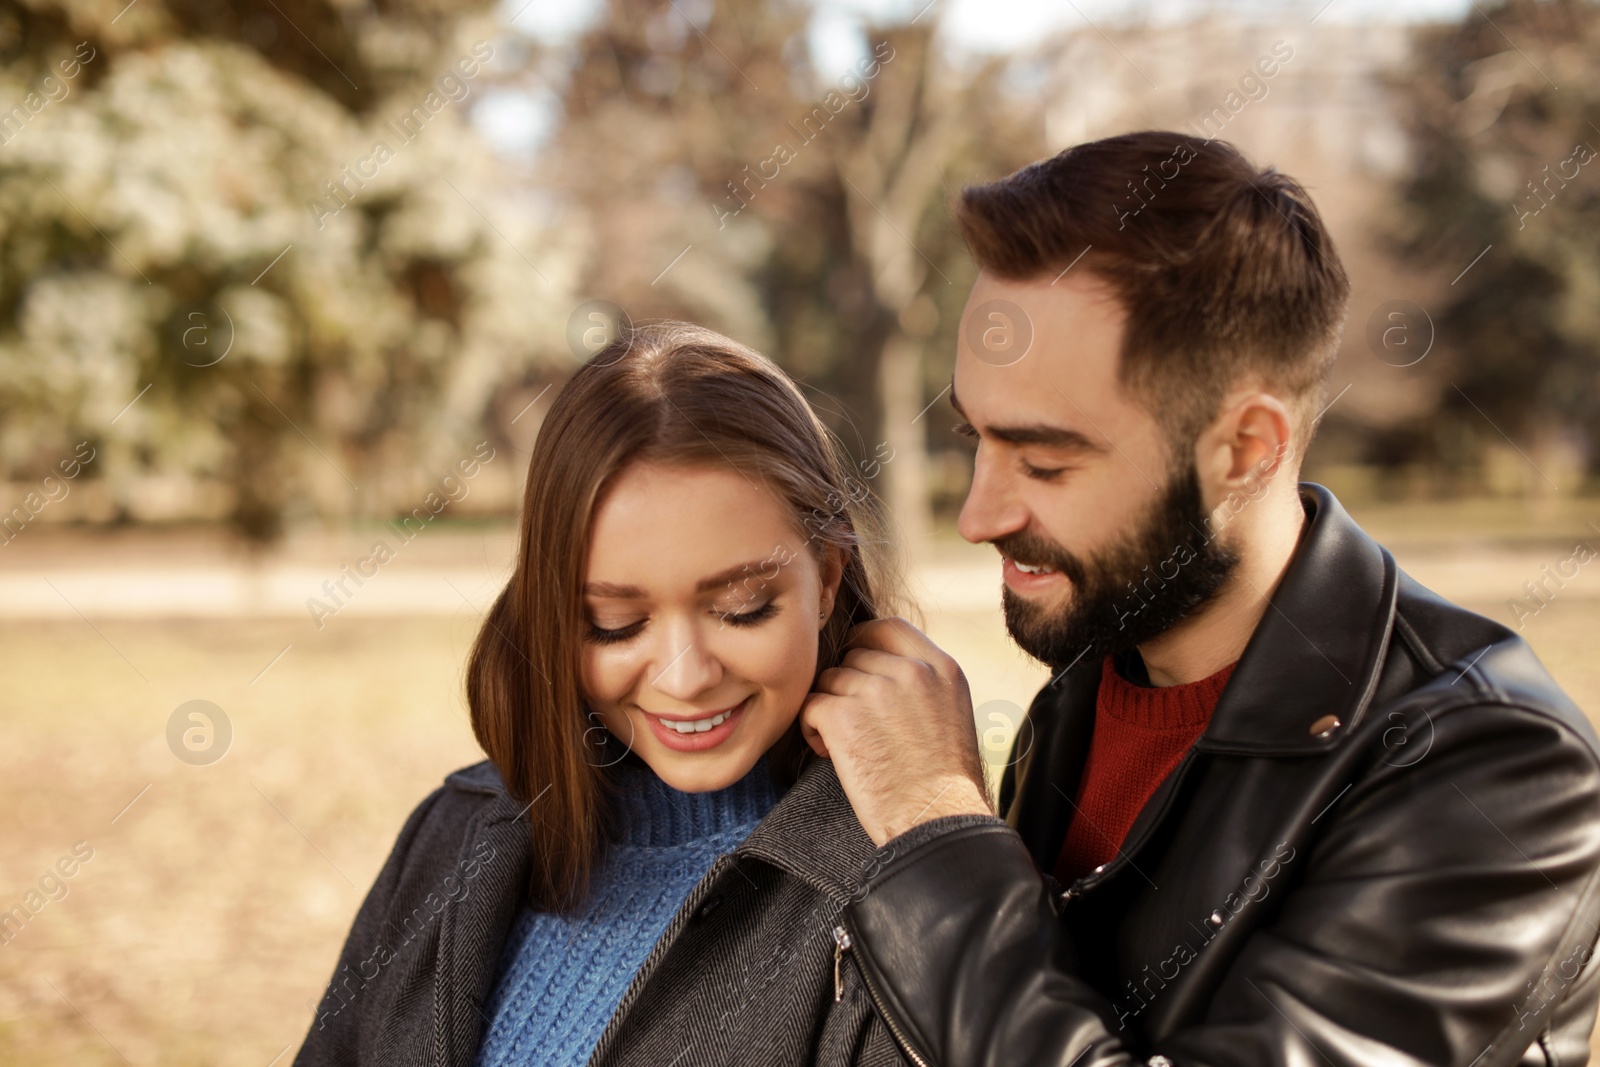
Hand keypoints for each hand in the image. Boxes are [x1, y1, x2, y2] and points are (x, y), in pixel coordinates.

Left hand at [800, 617, 992, 845]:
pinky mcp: (844, 716)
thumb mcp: (952, 713)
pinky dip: (813, 730)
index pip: (887, 628)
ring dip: (830, 709)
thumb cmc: (944, 782)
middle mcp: (910, 671)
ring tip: (847, 746)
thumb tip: (880, 666)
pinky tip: (830, 754)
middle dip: (847, 687)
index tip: (855, 668)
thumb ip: (923, 682)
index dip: (862, 643)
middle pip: (853, 656)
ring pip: (829, 681)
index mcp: (941, 668)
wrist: (938, 822)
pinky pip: (810, 705)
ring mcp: (876, 690)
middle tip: (858, 726)